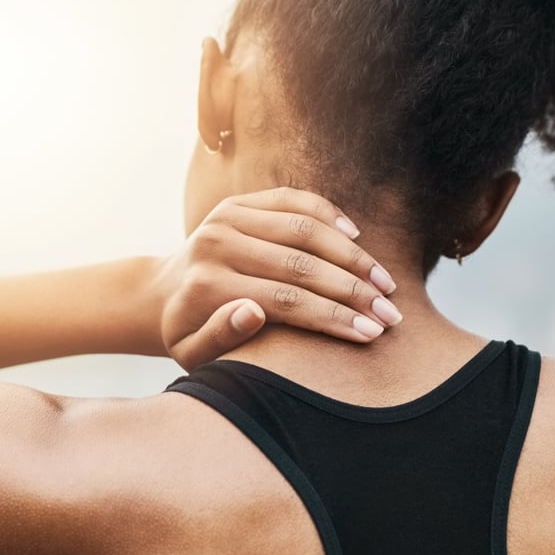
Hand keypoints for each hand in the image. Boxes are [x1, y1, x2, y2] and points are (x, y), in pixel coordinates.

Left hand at [151, 186, 403, 369]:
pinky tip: (358, 237)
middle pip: (301, 264)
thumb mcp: (193, 354)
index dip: (334, 317)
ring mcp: (227, 216)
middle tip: (393, 313)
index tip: (373, 332)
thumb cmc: (188, 334)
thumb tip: (251, 311)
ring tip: (386, 282)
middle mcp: (216, 243)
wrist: (162, 294)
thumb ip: (218, 338)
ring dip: (352, 255)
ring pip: (305, 229)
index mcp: (207, 285)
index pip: (285, 301)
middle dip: (354, 291)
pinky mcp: (238, 201)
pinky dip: (330, 215)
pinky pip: (294, 200)